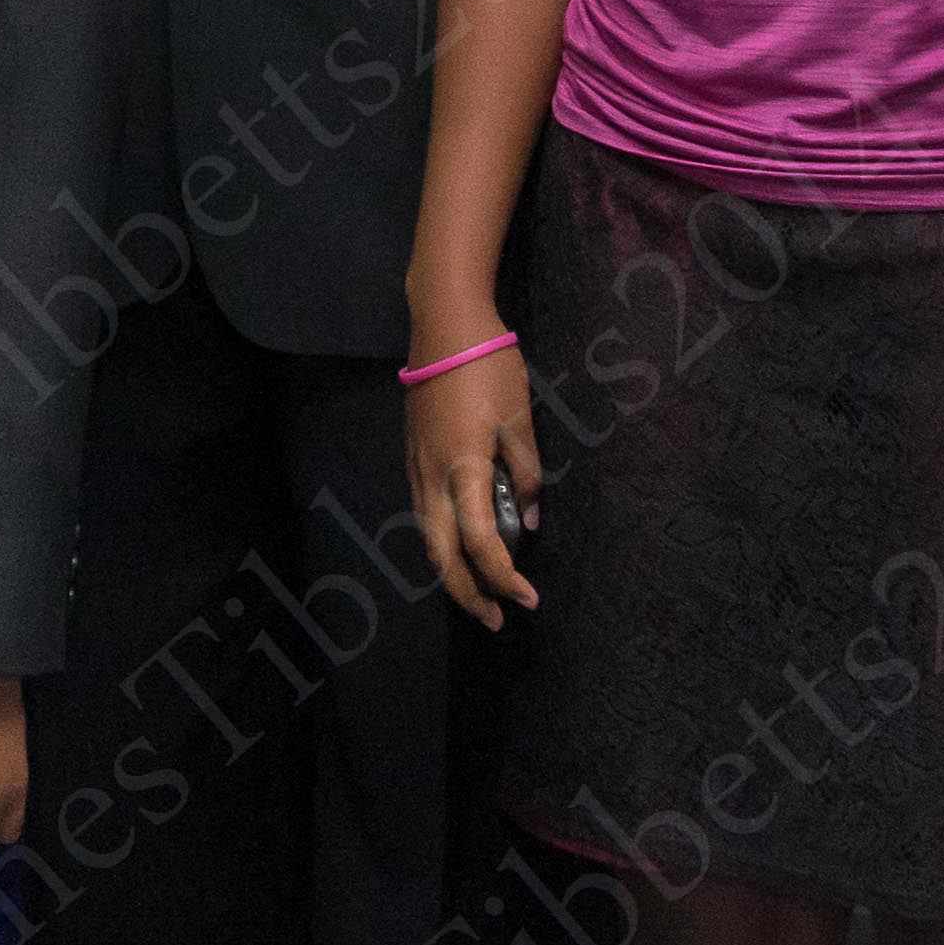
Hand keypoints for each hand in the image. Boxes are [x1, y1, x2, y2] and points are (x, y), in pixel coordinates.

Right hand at [405, 344, 541, 626]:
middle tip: (495, 620)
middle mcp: (431, 476)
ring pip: (426, 537)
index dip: (504, 577)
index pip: (481, 542)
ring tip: (479, 594)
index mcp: (462, 469)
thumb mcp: (520, 420)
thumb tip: (530, 520)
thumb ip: (527, 474)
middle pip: (441, 554)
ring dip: (451, 572)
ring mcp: (415, 467)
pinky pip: (423, 515)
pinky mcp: (412, 456)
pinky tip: (458, 547)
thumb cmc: (488, 367)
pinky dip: (440, 543)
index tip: (529, 599)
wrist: (444, 324)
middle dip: (467, 594)